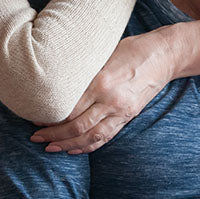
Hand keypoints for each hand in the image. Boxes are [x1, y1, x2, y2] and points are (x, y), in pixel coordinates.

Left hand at [30, 29, 174, 153]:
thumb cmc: (132, 48)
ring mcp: (121, 110)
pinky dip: (89, 146)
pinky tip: (74, 149)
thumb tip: (57, 83)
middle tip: (35, 138)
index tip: (34, 117)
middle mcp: (111, 99)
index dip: (49, 117)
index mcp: (101, 81)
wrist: (165, 55)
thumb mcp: (104, 54)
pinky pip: (106, 137)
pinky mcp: (129, 116)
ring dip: (68, 145)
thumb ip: (84, 72)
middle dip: (53, 135)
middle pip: (76, 126)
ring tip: (50, 148)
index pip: (69, 107)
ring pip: (91, 136)